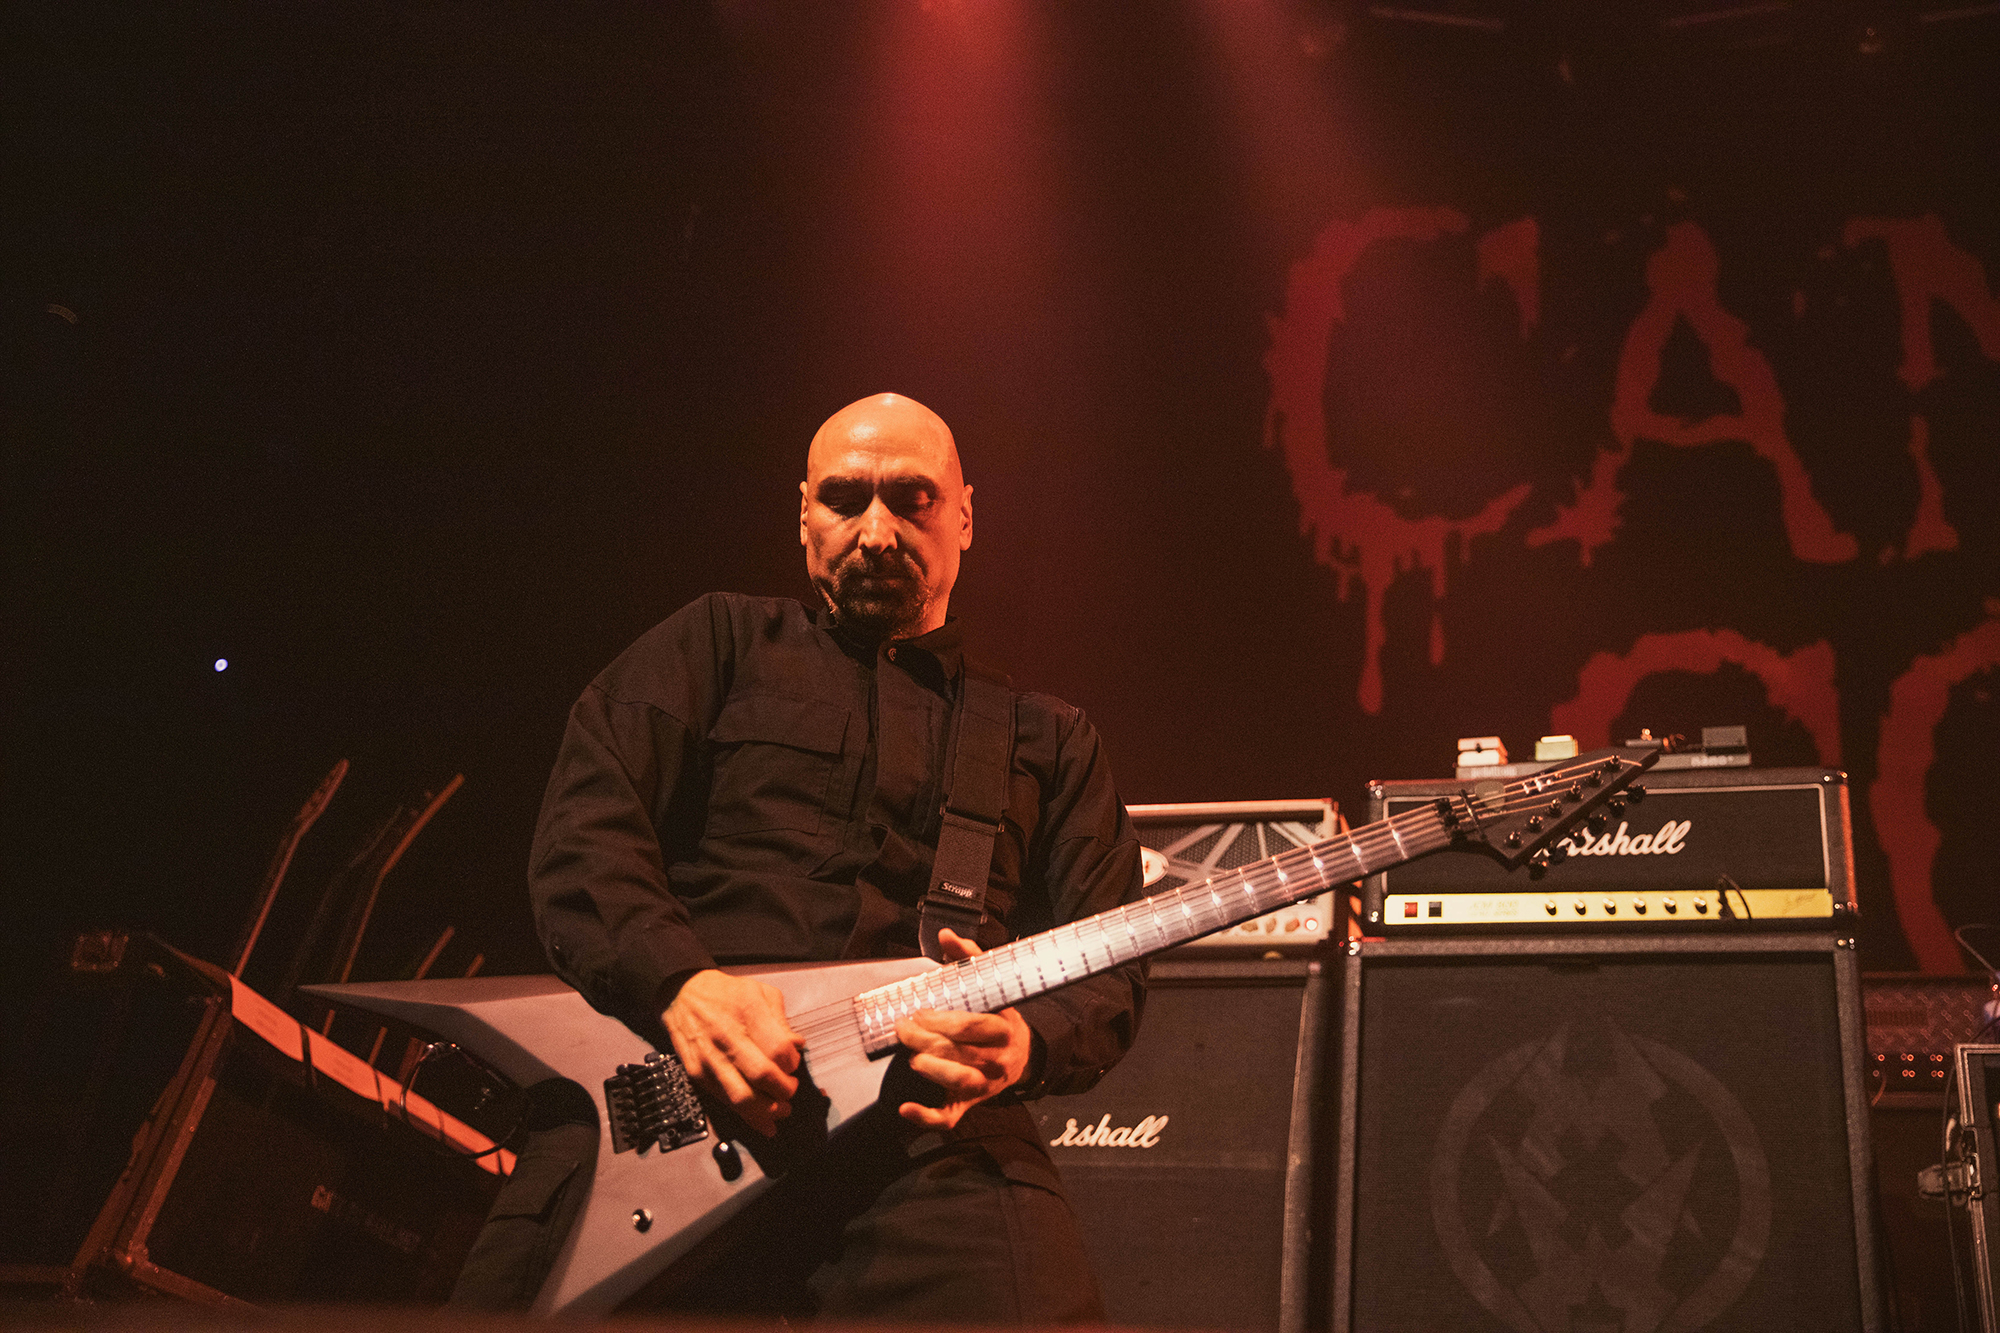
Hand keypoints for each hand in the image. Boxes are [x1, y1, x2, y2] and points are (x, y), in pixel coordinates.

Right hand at [663, 969, 802, 1136]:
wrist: (682, 995)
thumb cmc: (725, 994)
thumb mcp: (760, 992)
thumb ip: (781, 1020)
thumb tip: (797, 1046)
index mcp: (747, 1011)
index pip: (778, 1049)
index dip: (792, 1063)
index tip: (794, 1065)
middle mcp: (727, 1036)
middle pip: (762, 1076)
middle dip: (784, 1091)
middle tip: (790, 1090)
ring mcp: (710, 1058)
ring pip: (741, 1097)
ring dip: (767, 1111)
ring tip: (781, 1111)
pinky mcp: (697, 1073)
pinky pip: (724, 1101)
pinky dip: (745, 1116)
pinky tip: (761, 1120)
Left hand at [894, 929, 1032, 1128]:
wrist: (1021, 1055)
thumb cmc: (998, 1017)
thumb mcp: (990, 986)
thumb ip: (969, 959)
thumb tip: (946, 936)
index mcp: (1004, 1029)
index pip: (974, 1026)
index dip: (944, 1021)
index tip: (919, 1013)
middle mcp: (998, 1059)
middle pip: (961, 1052)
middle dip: (927, 1040)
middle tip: (904, 1029)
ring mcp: (985, 1084)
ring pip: (960, 1082)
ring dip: (933, 1070)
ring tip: (913, 1058)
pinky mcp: (970, 1104)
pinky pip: (950, 1117)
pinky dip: (926, 1118)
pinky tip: (906, 1109)